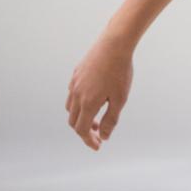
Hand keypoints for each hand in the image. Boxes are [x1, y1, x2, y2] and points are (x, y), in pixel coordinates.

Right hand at [66, 33, 133, 150]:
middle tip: (98, 133)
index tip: (98, 146)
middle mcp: (76, 94)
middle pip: (73, 121)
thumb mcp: (120, 99)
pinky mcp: (76, 73)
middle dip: (84, 131)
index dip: (88, 141)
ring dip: (80, 116)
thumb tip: (104, 136)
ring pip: (70, 107)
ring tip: (95, 117)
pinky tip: (93, 98)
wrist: (114, 44)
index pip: (81, 130)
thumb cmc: (120, 72)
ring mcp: (74, 83)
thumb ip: (110, 119)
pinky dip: (79, 102)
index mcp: (87, 103)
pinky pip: (72, 93)